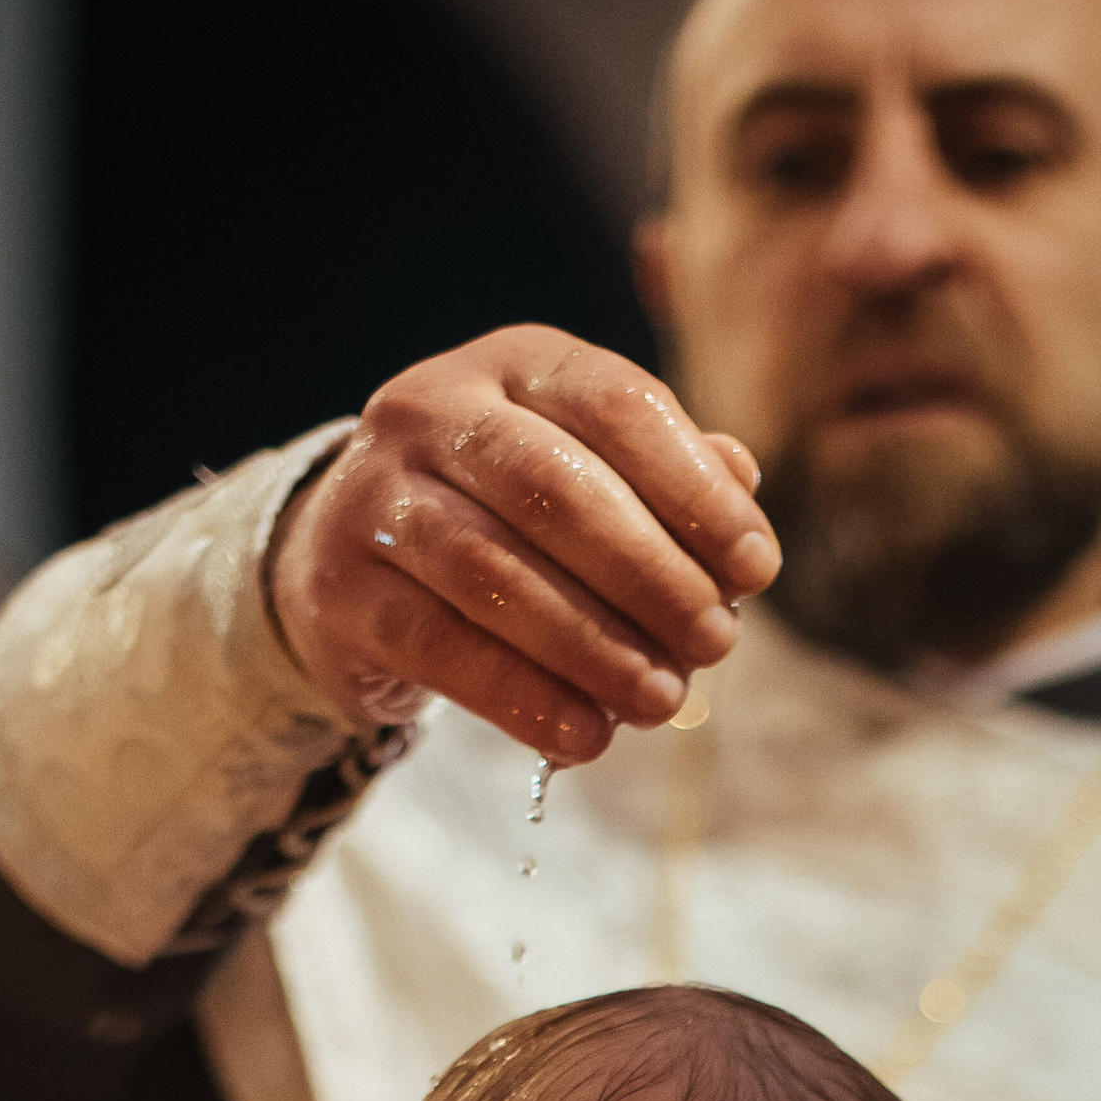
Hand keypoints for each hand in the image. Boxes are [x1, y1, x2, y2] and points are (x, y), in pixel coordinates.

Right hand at [267, 326, 779, 759]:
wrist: (348, 556)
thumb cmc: (503, 516)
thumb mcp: (586, 473)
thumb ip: (662, 478)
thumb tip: (742, 483)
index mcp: (515, 365)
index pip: (615, 405)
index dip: (695, 491)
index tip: (756, 570)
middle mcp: (433, 410)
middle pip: (554, 488)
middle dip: (650, 575)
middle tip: (715, 643)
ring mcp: (377, 497)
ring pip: (493, 571)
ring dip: (592, 646)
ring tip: (662, 699)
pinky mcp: (344, 590)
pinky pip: (442, 647)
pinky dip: (523, 698)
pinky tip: (586, 735)